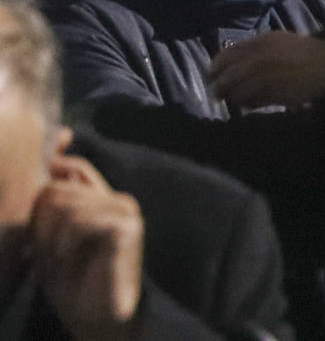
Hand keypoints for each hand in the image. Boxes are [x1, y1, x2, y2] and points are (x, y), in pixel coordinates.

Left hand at [31, 154, 143, 340]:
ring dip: (47, 238)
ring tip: (56, 261)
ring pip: (61, 203)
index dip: (50, 172)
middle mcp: (116, 197)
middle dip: (38, 225)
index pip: (72, 166)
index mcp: (102, 198)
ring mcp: (124, 209)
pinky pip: (76, 220)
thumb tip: (44, 164)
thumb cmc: (73, 283)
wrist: (100, 319)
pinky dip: (62, 244)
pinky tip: (67, 261)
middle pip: (55, 188)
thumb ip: (45, 208)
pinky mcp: (125, 225)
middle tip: (43, 254)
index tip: (39, 221)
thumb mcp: (49, 241)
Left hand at [208, 30, 324, 108]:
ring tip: (237, 100)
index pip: (227, 55)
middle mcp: (262, 57)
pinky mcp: (276, 92)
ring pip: (238, 90)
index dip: (216, 68)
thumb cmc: (301, 54)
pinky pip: (253, 101)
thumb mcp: (277, 42)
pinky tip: (252, 104)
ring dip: (234, 97)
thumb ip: (253, 50)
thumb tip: (226, 66)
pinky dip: (249, 104)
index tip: (212, 76)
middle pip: (228, 75)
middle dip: (220, 86)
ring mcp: (269, 75)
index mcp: (261, 42)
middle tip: (218, 94)